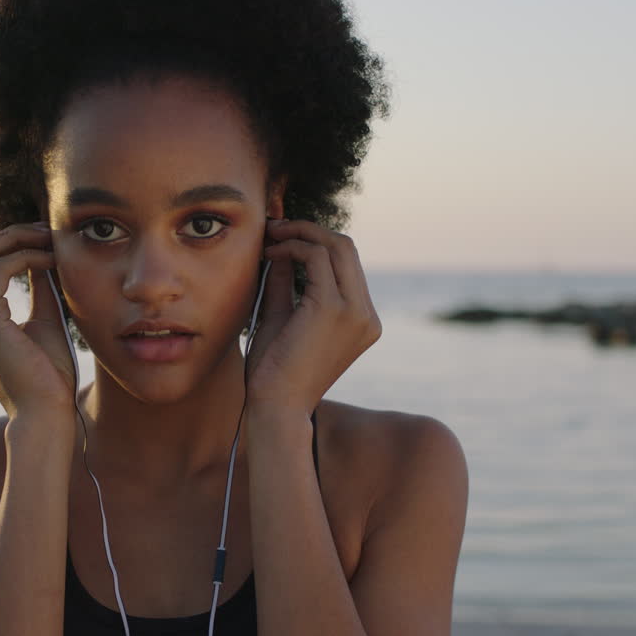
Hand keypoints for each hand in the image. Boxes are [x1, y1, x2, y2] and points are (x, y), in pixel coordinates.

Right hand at [0, 221, 76, 417]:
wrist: (47, 412)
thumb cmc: (49, 376)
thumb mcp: (43, 320)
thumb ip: (37, 287)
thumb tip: (39, 250)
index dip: (8, 245)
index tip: (43, 239)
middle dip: (13, 236)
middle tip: (47, 232)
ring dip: (21, 241)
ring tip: (52, 242)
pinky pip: (1, 269)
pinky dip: (28, 256)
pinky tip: (52, 259)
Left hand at [245, 219, 381, 411]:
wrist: (276, 407)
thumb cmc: (275, 372)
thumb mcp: (283, 317)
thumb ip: (287, 283)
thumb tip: (284, 247)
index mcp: (362, 320)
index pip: (347, 264)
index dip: (315, 242)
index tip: (282, 238)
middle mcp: (367, 315)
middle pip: (347, 247)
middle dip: (308, 230)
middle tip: (274, 228)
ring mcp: (356, 311)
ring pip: (335, 246)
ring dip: (298, 235)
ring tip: (268, 240)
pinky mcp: (335, 308)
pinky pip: (316, 258)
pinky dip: (292, 248)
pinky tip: (270, 256)